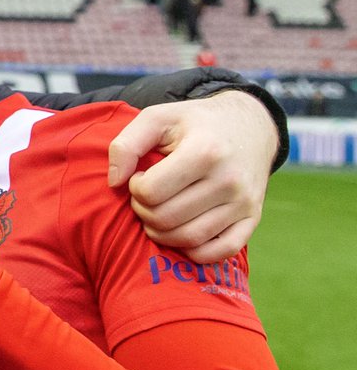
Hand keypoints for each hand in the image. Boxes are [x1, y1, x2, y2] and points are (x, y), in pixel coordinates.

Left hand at [107, 90, 276, 261]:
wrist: (251, 125)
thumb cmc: (195, 123)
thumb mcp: (157, 118)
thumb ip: (126, 145)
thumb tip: (115, 182)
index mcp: (204, 151)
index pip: (151, 192)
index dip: (135, 188)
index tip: (141, 176)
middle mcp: (228, 180)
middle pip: (165, 218)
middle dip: (144, 211)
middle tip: (147, 196)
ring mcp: (244, 202)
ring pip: (188, 239)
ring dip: (162, 233)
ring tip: (159, 211)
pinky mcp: (254, 218)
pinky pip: (220, 252)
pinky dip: (195, 251)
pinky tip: (182, 232)